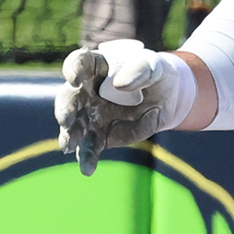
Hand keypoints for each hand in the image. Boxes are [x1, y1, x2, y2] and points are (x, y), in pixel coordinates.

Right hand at [54, 39, 194, 174]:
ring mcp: (90, 115)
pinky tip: (88, 169)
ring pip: (73, 126)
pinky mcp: (100, 136)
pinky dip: (87, 159)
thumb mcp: (154, 67)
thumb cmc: (156, 75)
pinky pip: (90, 149)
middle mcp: (85, 91)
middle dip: (65, 108)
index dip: (74, 69)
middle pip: (68, 97)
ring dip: (69, 136)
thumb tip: (120, 84)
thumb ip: (140, 70)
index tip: (77, 78)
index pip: (78, 63)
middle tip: (66, 118)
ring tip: (69, 146)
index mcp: (96, 66)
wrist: (168, 99)